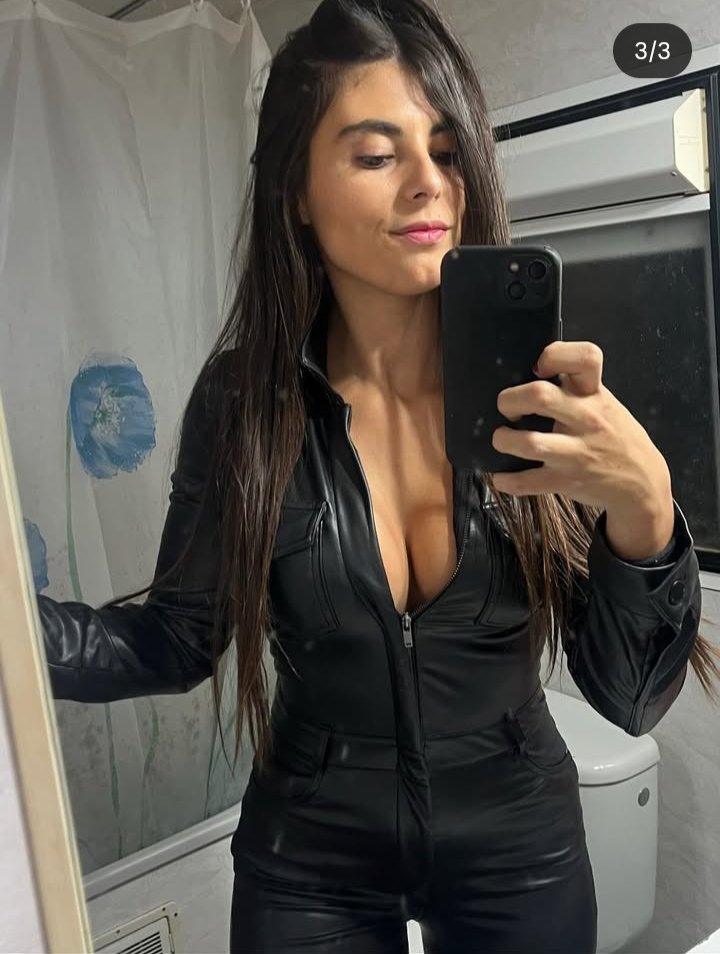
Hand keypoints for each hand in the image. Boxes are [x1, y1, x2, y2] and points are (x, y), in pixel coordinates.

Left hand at [490, 341, 671, 514]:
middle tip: (507, 408)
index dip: (554, 355)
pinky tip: (500, 475)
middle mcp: (585, 419)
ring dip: (504, 440)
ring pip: (530, 443)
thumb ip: (576, 387)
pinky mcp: (566, 481)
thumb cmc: (616, 437)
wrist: (643, 483)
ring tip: (502, 439)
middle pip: (540, 396)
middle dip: (510, 399)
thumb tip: (531, 374)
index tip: (538, 367)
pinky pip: (526, 482)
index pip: (584, 358)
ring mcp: (575, 453)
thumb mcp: (605, 404)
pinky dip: (505, 480)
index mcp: (594, 394)